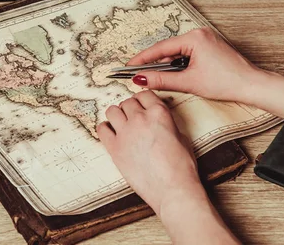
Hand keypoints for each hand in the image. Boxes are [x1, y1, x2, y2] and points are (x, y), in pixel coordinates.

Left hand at [97, 90, 200, 213]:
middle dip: (131, 108)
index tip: (142, 105)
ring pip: (112, 110)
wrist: (173, 190)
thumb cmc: (181, 168)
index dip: (143, 100)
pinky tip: (111, 133)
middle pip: (127, 102)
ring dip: (117, 114)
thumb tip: (159, 122)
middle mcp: (140, 119)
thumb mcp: (182, 137)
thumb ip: (167, 124)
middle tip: (133, 117)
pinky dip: (105, 128)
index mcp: (159, 114)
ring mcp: (125, 133)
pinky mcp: (114, 148)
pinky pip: (101, 129)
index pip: (144, 94)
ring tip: (121, 123)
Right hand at [127, 27, 260, 102]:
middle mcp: (199, 33)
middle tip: (138, 74)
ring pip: (177, 53)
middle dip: (154, 63)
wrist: (252, 86)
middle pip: (168, 49)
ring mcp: (205, 39)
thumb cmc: (227, 82)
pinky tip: (175, 75)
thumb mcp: (189, 82)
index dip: (143, 59)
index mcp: (194, 37)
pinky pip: (187, 54)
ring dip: (168, 66)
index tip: (129, 66)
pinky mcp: (209, 47)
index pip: (161, 48)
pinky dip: (179, 65)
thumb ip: (162, 79)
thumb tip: (141, 79)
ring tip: (157, 78)